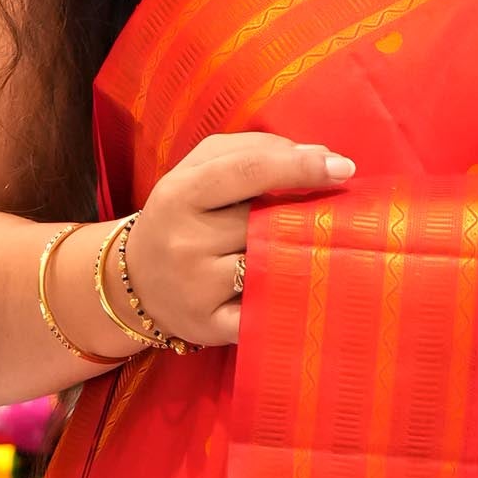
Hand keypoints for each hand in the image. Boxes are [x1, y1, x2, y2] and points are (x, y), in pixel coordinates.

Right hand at [121, 130, 356, 350]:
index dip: (300, 167)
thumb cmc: (181, 217)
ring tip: (313, 247)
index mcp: (180, 194)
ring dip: (302, 255)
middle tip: (329, 213)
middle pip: (265, 221)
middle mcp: (185, 242)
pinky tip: (309, 292)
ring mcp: (198, 288)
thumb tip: (319, 155)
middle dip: (303, 215)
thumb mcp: (198, 170)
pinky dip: (289, 302)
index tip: (343, 167)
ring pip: (271, 265)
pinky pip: (264, 313)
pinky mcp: (212, 326)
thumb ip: (252, 151)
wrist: (134, 283)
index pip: (248, 172)